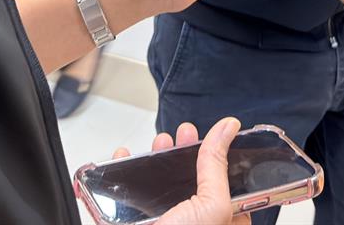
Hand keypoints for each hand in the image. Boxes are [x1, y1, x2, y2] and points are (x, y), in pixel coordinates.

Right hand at [111, 117, 249, 224]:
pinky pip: (122, 201)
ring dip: (150, 161)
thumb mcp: (212, 206)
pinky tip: (119, 162)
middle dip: (179, 153)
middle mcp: (191, 224)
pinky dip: (116, 179)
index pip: (220, 180)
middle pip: (185, 180)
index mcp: (219, 220)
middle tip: (178, 136)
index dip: (212, 155)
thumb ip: (217, 165)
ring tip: (154, 145)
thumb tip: (228, 129)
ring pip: (154, 188)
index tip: (205, 136)